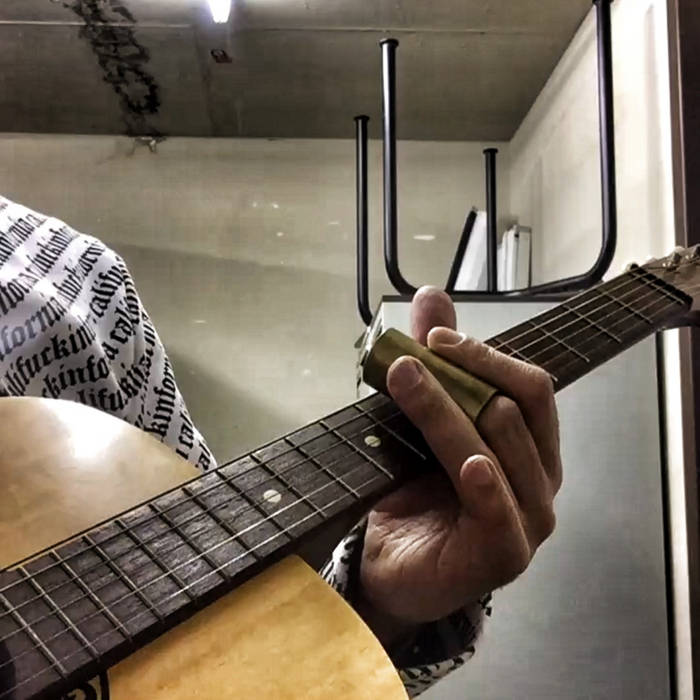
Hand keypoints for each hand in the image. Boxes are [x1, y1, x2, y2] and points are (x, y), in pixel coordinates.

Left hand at [358, 287, 561, 632]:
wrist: (392, 563)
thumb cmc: (416, 492)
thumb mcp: (426, 419)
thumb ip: (438, 361)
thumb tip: (432, 295)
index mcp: (532, 446)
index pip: (531, 387)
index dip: (484, 355)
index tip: (432, 337)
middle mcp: (541, 479)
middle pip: (518, 409)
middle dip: (463, 375)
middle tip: (410, 359)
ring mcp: (529, 519)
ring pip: (497, 446)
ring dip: (446, 410)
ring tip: (405, 382)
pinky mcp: (505, 553)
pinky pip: (500, 510)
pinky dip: (485, 482)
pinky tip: (470, 463)